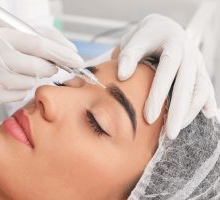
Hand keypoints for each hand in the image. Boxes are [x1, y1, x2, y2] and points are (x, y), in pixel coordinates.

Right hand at [0, 27, 83, 105]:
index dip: (62, 54)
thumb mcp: (14, 32)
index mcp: (3, 38)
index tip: (76, 60)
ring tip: (16, 68)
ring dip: (31, 76)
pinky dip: (20, 88)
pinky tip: (9, 79)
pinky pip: (20, 95)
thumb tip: (71, 50)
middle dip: (50, 67)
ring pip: (32, 83)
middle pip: (42, 68)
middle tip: (45, 63)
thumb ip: (45, 36)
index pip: (41, 46)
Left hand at [118, 14, 216, 139]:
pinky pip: (207, 87)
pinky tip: (206, 116)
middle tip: (170, 134)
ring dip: (191, 111)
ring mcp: (197, 62)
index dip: (158, 95)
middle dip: (179, 112)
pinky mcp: (200, 70)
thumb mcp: (136, 39)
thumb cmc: (147, 37)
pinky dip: (207, 102)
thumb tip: (122, 76)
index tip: (149, 118)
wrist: (164, 27)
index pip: (167, 72)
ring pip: (201, 89)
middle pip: (187, 85)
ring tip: (178, 129)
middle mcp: (189, 53)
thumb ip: (129, 55)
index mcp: (173, 44)